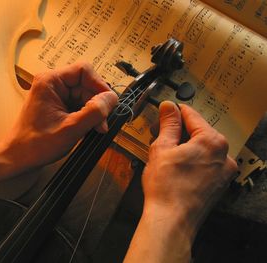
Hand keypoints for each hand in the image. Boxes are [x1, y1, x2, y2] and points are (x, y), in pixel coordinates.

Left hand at [3, 62, 117, 172]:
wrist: (19, 158)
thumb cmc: (36, 144)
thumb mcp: (71, 129)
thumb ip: (94, 112)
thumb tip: (112, 98)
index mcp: (50, 81)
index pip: (84, 70)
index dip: (99, 85)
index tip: (108, 103)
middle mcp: (52, 84)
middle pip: (86, 84)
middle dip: (97, 104)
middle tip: (101, 124)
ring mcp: (55, 95)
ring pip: (85, 96)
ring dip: (93, 112)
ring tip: (94, 129)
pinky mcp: (58, 105)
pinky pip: (79, 105)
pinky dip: (87, 116)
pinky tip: (87, 128)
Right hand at [124, 101, 236, 262]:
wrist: (171, 220)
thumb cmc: (166, 187)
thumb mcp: (162, 148)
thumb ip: (168, 124)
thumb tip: (168, 107)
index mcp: (212, 141)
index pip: (192, 116)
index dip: (175, 112)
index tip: (165, 111)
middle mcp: (224, 154)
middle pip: (199, 132)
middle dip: (179, 130)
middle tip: (160, 133)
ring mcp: (224, 171)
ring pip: (203, 148)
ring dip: (186, 145)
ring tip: (166, 151)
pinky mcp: (219, 183)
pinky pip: (207, 162)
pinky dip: (193, 159)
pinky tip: (177, 166)